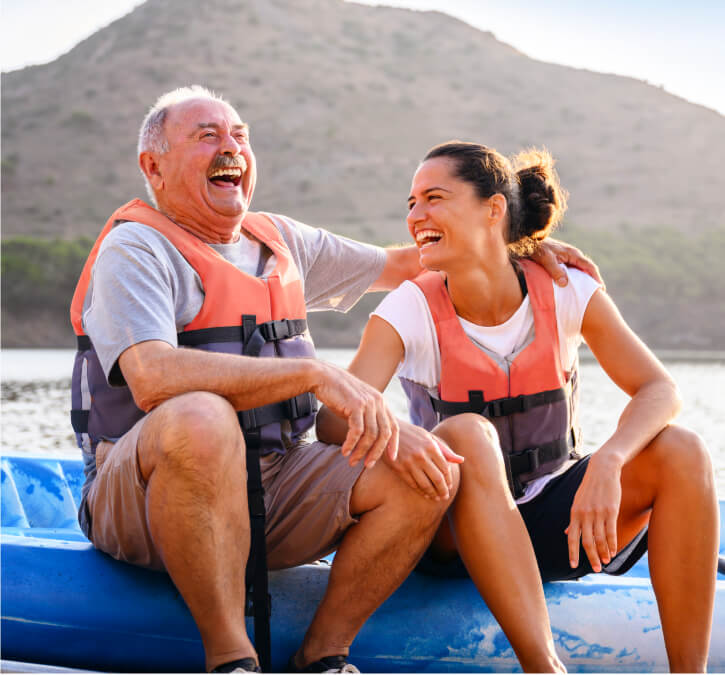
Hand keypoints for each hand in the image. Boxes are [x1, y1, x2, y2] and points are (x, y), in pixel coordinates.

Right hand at [312, 361, 398, 468]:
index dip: (393, 445)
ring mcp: (368, 403)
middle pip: (384, 434)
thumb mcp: (358, 406)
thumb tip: (371, 441)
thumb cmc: (339, 394)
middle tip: (367, 466)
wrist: (323, 377)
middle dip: (376, 453)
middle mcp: (378, 402)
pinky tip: (344, 451)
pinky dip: (351, 444)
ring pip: (370, 435)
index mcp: (381, 402)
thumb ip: (367, 418)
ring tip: (352, 461)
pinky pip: (357, 431)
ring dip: (361, 451)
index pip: (394, 427)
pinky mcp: (355, 405)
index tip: (391, 460)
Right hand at [385, 420, 463, 499]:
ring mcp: (410, 463)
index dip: (449, 479)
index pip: (445, 468)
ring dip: (433, 494)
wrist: (388, 432)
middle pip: (437, 478)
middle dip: (443, 490)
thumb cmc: (412, 434)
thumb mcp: (429, 437)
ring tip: (437, 498)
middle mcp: (421, 456)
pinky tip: (425, 494)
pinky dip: (421, 491)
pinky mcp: (400, 469)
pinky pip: (413, 484)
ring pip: (426, 484)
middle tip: (445, 496)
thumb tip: (461, 460)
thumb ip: (445, 450)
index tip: (450, 486)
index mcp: (431, 446)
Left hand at [532, 238, 603, 287]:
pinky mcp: (562, 260)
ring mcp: (568, 258)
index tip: (601, 289)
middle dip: (593, 281)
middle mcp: (573, 255)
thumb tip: (565, 284)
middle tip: (598, 295)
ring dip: (585, 280)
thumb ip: (555, 271)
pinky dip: (576, 279)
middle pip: (587, 269)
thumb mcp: (546, 260)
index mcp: (573, 254)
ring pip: (580, 270)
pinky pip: (573, 271)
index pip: (589, 267)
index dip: (596, 278)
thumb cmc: (538, 249)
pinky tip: (574, 287)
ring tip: (588, 293)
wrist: (530, 241)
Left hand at [565, 454, 621, 571]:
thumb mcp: (577, 502)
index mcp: (574, 513)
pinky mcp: (611, 511)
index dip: (572, 552)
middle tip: (595, 569)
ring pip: (599, 539)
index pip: (571, 537)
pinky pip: (611, 532)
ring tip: (606, 562)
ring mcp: (597, 513)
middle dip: (590, 557)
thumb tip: (567, 533)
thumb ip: (573, 519)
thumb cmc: (590, 488)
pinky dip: (612, 544)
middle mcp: (584, 515)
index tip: (572, 565)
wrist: (602, 470)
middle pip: (586, 542)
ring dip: (603, 553)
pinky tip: (614, 552)